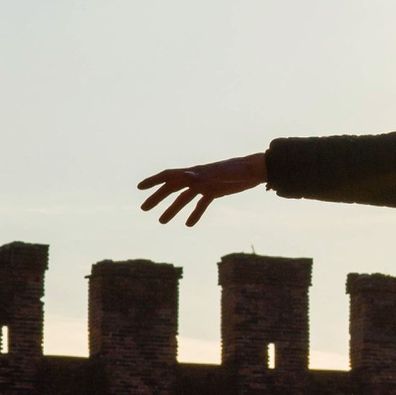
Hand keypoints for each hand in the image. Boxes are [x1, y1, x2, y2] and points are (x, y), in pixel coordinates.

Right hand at [138, 150, 266, 227]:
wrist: (256, 170)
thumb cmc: (238, 170)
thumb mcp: (220, 174)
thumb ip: (204, 175)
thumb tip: (188, 175)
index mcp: (195, 172)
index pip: (169, 176)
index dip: (153, 181)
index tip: (139, 188)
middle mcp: (197, 178)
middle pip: (172, 188)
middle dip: (157, 198)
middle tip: (144, 209)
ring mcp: (205, 185)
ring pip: (184, 198)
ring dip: (172, 209)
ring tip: (162, 221)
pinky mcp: (215, 191)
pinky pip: (201, 204)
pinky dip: (194, 213)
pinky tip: (189, 224)